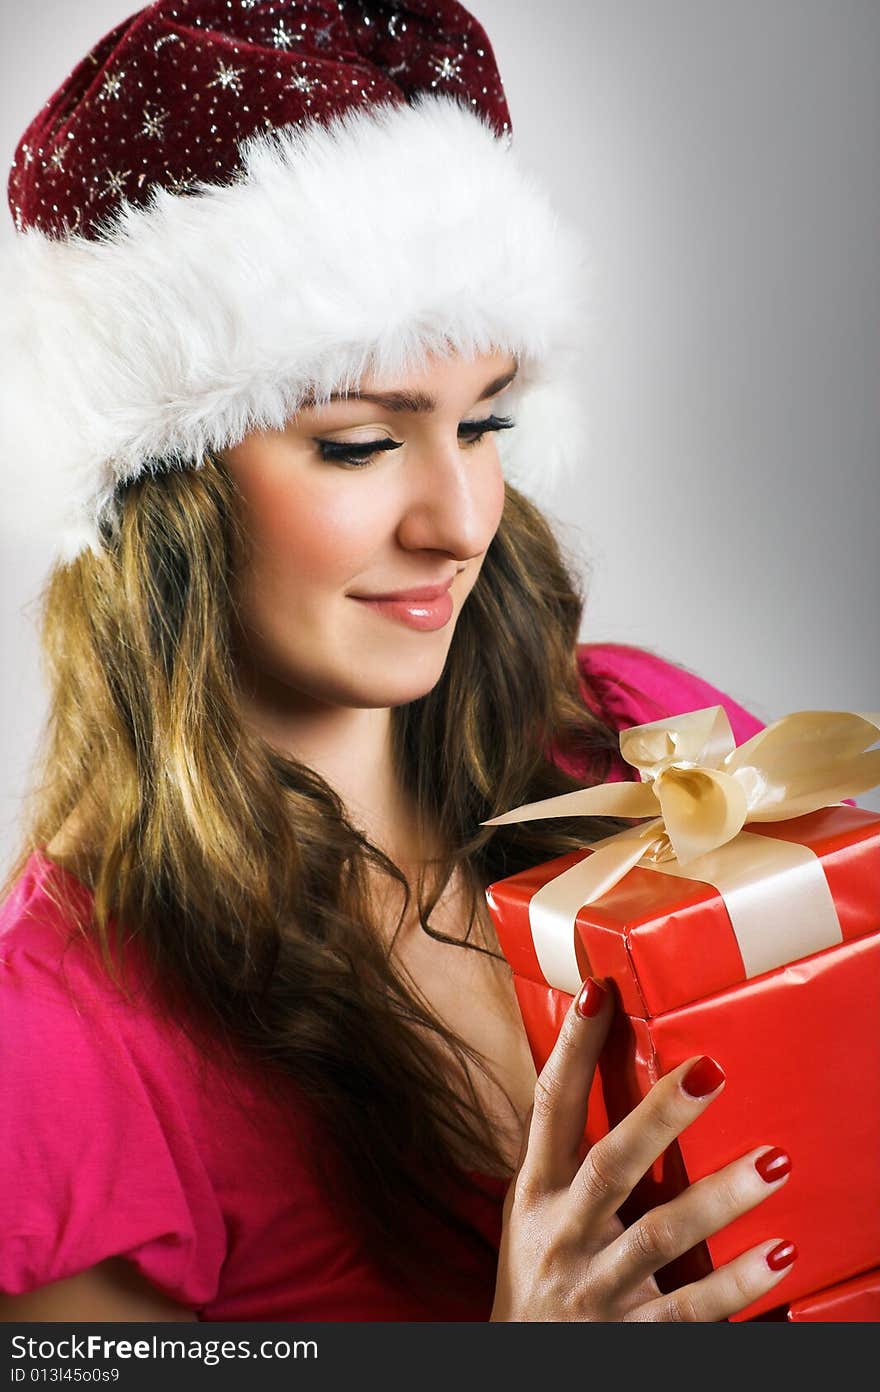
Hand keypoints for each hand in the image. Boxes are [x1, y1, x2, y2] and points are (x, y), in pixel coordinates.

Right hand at [491, 977, 795, 1320]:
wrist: (518, 1376)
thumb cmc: (534, 1275)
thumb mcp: (530, 1212)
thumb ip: (563, 1156)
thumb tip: (589, 1062)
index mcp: (536, 1194)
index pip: (550, 1108)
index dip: (570, 1052)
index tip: (598, 992)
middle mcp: (562, 1235)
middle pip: (611, 1167)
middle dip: (659, 1117)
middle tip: (711, 1072)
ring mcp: (598, 1288)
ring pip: (661, 1237)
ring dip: (719, 1198)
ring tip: (775, 1160)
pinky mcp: (633, 1337)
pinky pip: (691, 1309)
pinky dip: (737, 1285)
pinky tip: (780, 1254)